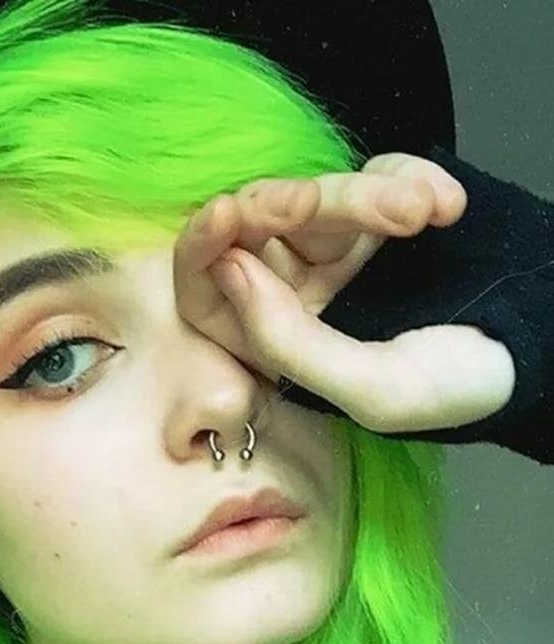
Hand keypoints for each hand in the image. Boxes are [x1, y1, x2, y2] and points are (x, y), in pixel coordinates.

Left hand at [173, 153, 515, 433]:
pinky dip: (410, 178)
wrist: (532, 359)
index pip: (207, 288)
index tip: (228, 218)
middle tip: (315, 199)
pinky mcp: (385, 206)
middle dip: (285, 205)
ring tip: (422, 215)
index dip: (205, 247)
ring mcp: (339, 247)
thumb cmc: (451, 391)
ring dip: (369, 196)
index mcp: (273, 344)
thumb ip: (291, 343)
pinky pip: (378, 170)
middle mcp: (296, 292)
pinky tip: (445, 208)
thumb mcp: (372, 389)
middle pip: (258, 228)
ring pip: (321, 196)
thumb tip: (229, 270)